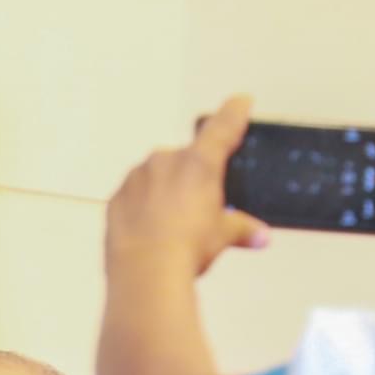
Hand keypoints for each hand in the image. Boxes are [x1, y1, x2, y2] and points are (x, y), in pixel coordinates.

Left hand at [105, 95, 270, 275]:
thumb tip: (259, 236)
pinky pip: (134, 195)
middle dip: (193, 175)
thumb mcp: (222, 236)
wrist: (145, 272)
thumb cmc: (185, 248)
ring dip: (165, 189)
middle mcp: (165, 161)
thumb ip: (242, 229)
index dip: (234, 112)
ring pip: (156, 175)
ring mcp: (136, 178)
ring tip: (173, 223)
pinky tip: (150, 228)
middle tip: (200, 205)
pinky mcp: (116, 198)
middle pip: (186, 157)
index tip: (240, 102)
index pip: (223, 127)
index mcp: (198, 163)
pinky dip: (142, 205)